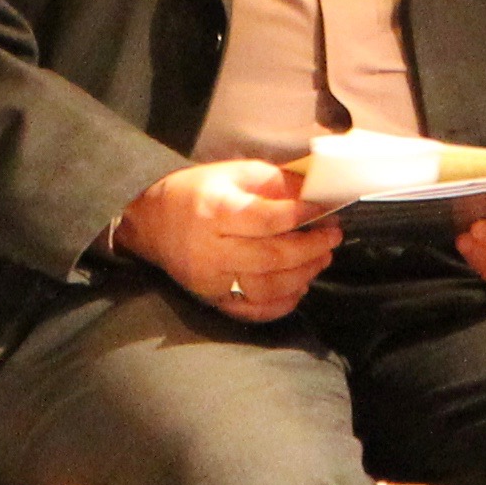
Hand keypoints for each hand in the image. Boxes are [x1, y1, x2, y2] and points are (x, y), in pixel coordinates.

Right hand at [120, 159, 335, 322]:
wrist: (152, 224)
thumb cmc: (197, 194)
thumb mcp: (232, 173)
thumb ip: (275, 182)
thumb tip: (315, 193)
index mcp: (216, 211)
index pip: (268, 218)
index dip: (303, 214)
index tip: (326, 209)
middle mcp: (211, 250)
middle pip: (272, 257)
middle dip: (311, 248)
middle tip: (332, 237)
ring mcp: (212, 280)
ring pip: (268, 288)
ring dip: (304, 275)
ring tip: (321, 258)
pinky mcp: (213, 299)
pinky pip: (254, 311)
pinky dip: (283, 303)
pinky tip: (300, 285)